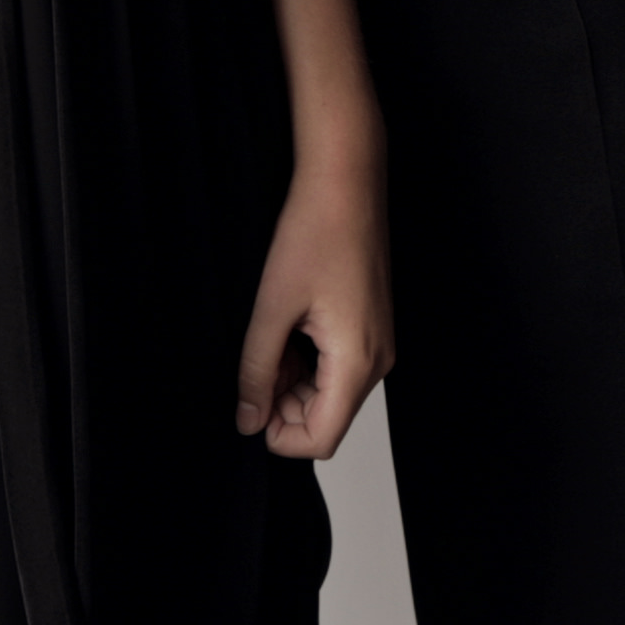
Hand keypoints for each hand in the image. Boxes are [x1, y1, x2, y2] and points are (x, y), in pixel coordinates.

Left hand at [235, 158, 391, 460]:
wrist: (347, 183)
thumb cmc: (317, 233)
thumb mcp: (272, 308)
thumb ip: (257, 371)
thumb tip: (247, 420)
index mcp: (357, 363)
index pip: (321, 440)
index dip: (278, 435)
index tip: (248, 405)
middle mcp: (377, 361)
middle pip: (325, 418)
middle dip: (282, 403)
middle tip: (253, 361)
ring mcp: (376, 344)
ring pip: (329, 393)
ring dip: (291, 380)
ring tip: (269, 335)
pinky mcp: (369, 328)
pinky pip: (337, 366)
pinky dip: (306, 360)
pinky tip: (286, 325)